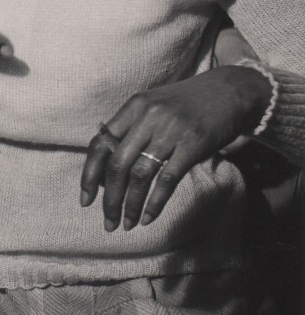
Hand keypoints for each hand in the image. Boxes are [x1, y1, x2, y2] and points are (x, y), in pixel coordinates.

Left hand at [80, 66, 271, 231]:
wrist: (228, 91)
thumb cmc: (186, 103)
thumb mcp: (153, 106)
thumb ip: (131, 129)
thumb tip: (108, 167)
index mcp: (133, 107)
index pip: (100, 144)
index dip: (89, 174)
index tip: (85, 200)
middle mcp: (148, 117)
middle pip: (117, 164)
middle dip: (109, 198)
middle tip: (107, 222)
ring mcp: (170, 131)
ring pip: (140, 175)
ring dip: (130, 205)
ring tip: (126, 224)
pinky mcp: (192, 145)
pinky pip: (167, 179)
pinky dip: (155, 202)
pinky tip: (148, 217)